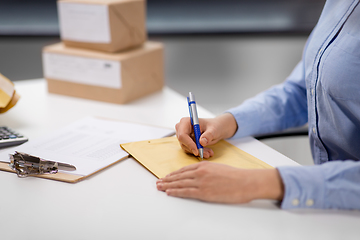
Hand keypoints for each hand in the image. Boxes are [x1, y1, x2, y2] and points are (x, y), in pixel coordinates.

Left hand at [156, 161, 283, 203]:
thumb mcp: (218, 168)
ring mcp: (201, 182)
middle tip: (158, 182)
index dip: (174, 174)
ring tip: (159, 187)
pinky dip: (176, 192)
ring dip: (168, 185)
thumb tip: (199, 175)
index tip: (167, 176)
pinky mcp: (204, 192)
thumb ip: (207, 171)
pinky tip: (169, 192)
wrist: (245, 181)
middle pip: (179, 176)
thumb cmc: (235, 176)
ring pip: (180, 183)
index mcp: (203, 165)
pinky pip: (186, 192)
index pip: (184, 169)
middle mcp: (200, 172)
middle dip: (167, 179)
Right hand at [175, 113, 237, 158]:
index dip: (189, 143)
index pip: (182, 135)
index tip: (197, 151)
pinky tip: (207, 151)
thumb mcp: (214, 130)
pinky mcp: (185, 142)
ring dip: (198, 151)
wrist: (215, 129)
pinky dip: (198, 152)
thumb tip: (202, 142)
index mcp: (186, 121)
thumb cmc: (214, 126)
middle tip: (207, 153)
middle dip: (195, 149)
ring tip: (209, 152)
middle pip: (183, 142)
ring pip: (187, 148)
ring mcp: (183, 135)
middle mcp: (182, 128)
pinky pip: (189, 150)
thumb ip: (208, 135)